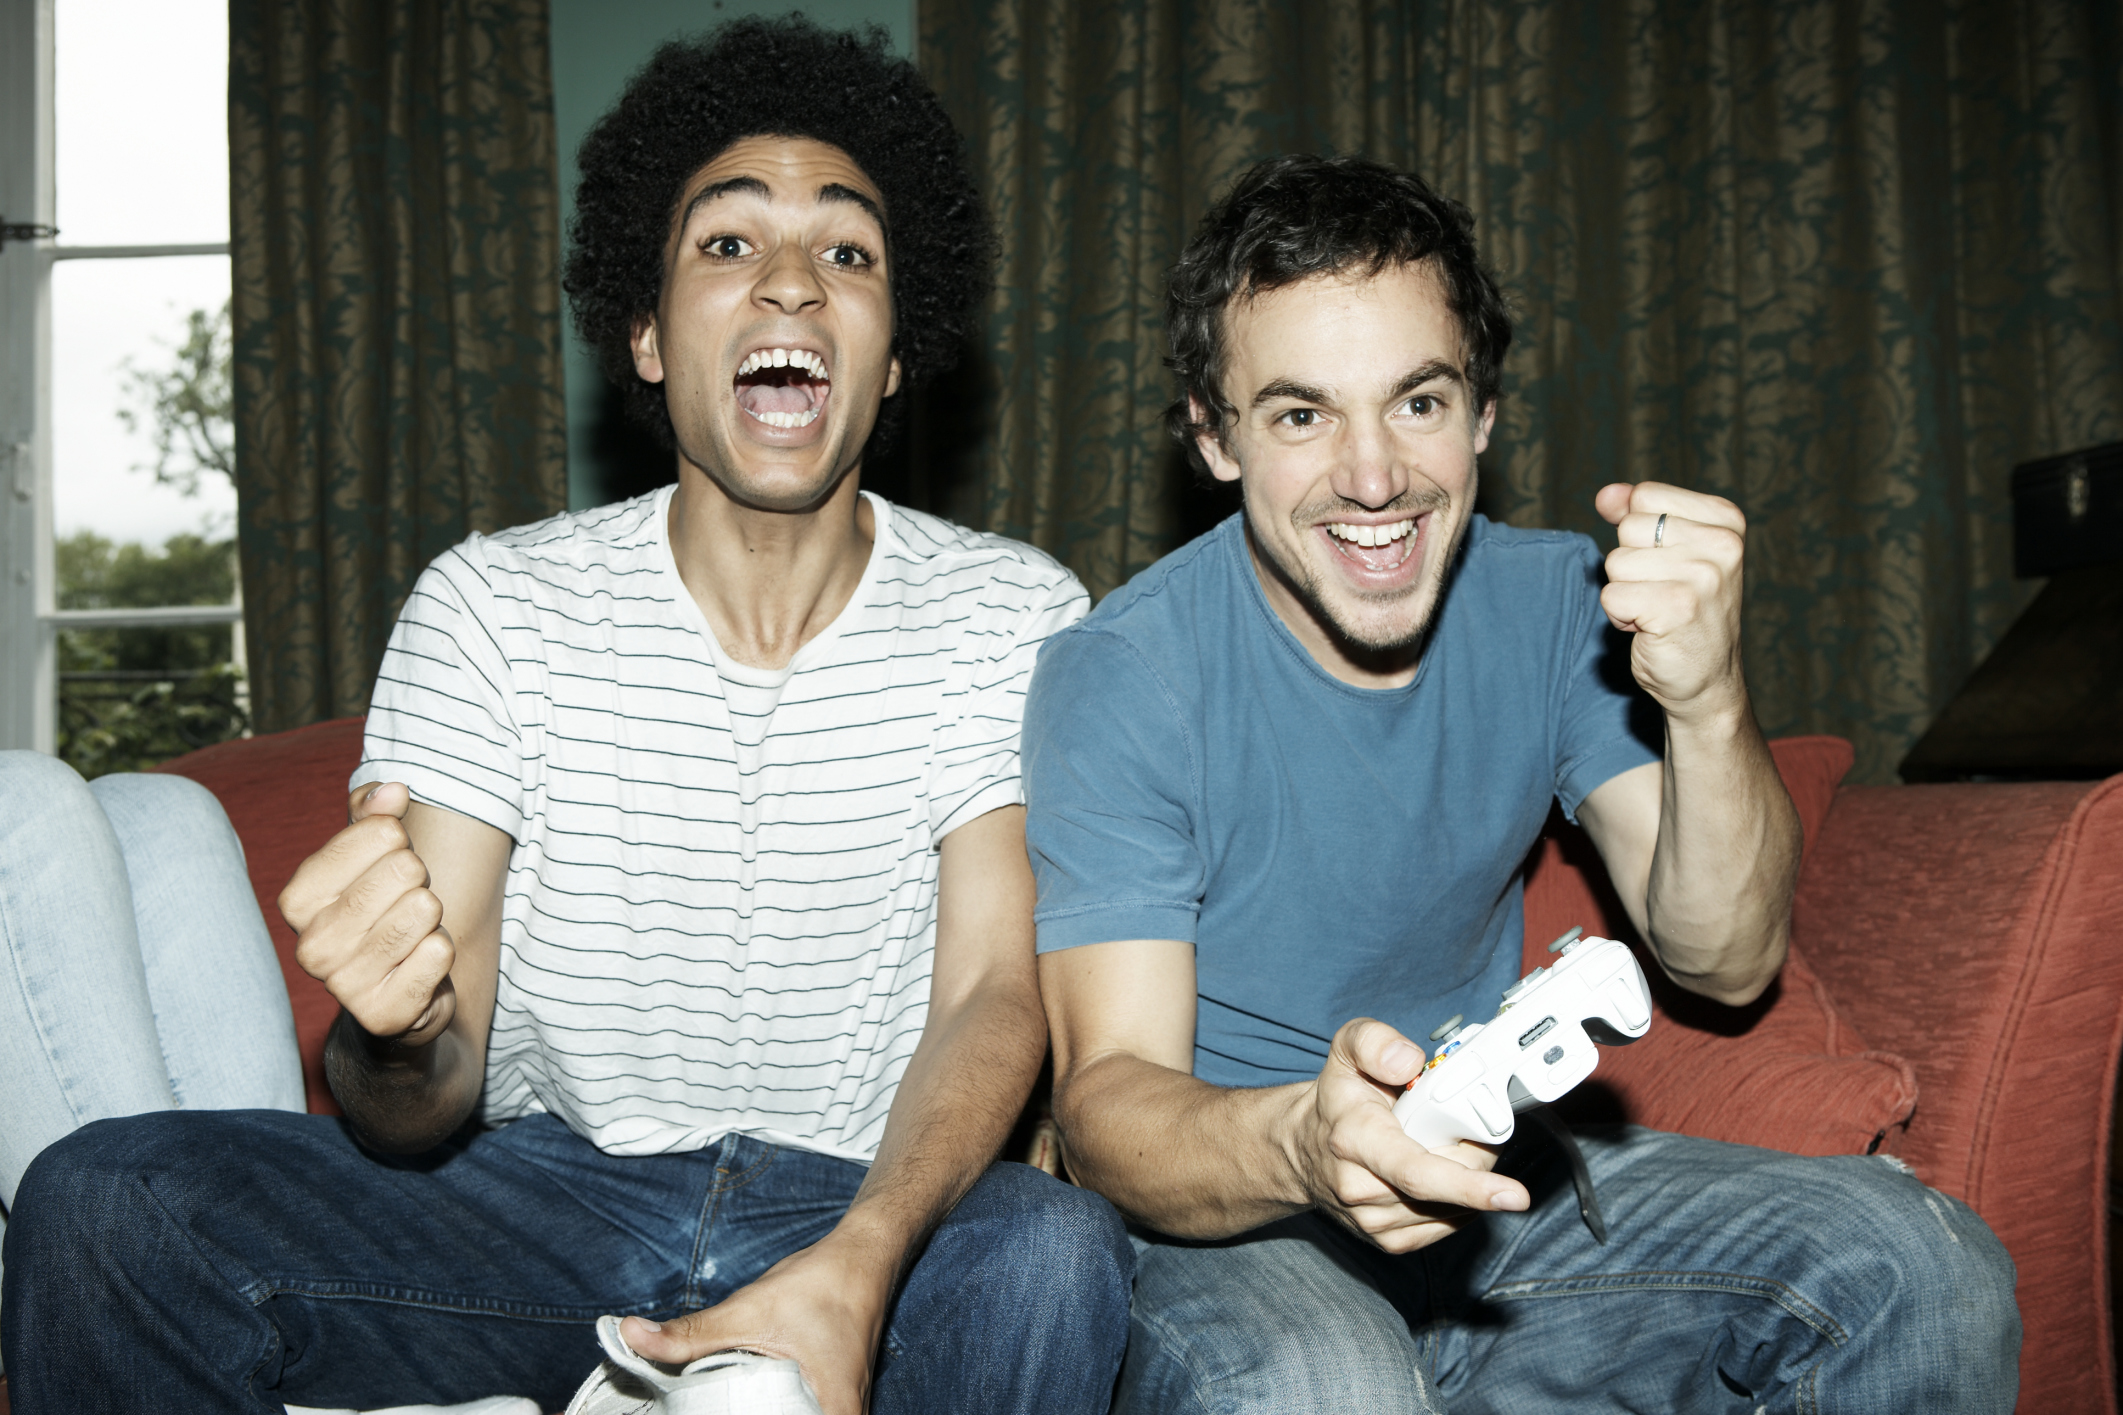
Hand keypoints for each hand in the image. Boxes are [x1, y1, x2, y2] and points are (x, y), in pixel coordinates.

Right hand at [279, 782, 457, 1045]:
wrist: (398, 995)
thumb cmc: (382, 913)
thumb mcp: (372, 857)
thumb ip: (374, 816)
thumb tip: (392, 791)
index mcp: (298, 898)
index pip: (380, 833)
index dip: (401, 842)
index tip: (391, 864)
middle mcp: (311, 945)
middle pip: (406, 870)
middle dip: (420, 881)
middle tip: (405, 904)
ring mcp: (343, 985)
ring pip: (425, 911)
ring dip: (432, 919)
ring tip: (412, 935)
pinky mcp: (382, 1014)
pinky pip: (439, 954)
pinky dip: (442, 954)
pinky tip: (420, 966)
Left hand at [619, 1233, 890, 1414]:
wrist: (864, 1257)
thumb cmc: (821, 1285)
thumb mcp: (750, 1311)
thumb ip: (691, 1334)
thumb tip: (631, 1336)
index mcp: (833, 1413)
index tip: (720, 1413)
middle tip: (710, 1407)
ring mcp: (843, 1411)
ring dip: (753, 1412)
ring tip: (719, 1405)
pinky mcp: (834, 1398)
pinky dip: (771, 1409)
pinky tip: (742, 1401)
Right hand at [1288, 1019, 1528, 1253]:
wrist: (1301, 1149)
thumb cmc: (1337, 1100)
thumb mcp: (1346, 1048)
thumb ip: (1374, 1041)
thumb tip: (1410, 1061)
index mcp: (1355, 1139)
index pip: (1417, 1172)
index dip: (1470, 1186)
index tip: (1514, 1194)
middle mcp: (1361, 1188)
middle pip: (1451, 1188)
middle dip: (1477, 1158)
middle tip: (1467, 1125)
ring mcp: (1375, 1221)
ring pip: (1455, 1209)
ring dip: (1468, 1180)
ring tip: (1443, 1145)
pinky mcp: (1389, 1240)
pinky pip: (1447, 1224)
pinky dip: (1459, 1201)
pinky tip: (1443, 1174)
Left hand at [1595, 481, 1748, 722]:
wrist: (1708, 680)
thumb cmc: (1683, 611)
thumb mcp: (1666, 552)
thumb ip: (1635, 514)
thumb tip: (1606, 494)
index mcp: (1726, 520)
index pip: (1645, 496)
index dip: (1640, 534)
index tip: (1668, 564)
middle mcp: (1723, 544)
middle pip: (1628, 528)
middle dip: (1630, 564)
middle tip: (1662, 593)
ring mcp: (1703, 576)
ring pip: (1616, 563)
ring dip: (1625, 592)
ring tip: (1657, 611)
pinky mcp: (1677, 608)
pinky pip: (1611, 596)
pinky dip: (1620, 617)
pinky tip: (1650, 629)